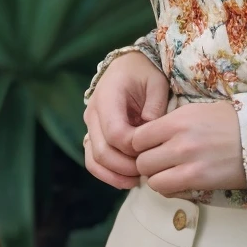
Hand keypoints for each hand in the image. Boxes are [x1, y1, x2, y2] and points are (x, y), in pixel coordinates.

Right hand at [83, 52, 170, 188]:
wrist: (129, 65)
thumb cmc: (145, 73)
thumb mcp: (156, 83)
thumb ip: (155, 107)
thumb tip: (151, 134)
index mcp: (107, 96)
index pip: (115, 132)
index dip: (133, 147)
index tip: (152, 149)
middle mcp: (93, 112)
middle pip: (102, 151)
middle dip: (125, 166)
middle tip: (148, 170)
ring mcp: (90, 125)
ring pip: (94, 159)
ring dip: (114, 174)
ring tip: (137, 181)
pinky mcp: (93, 134)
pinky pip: (93, 160)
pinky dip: (107, 174)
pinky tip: (126, 181)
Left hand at [130, 100, 246, 195]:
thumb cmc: (230, 122)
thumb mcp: (197, 111)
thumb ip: (172, 123)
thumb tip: (151, 137)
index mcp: (177, 119)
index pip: (138, 137)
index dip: (140, 145)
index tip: (149, 148)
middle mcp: (178, 139)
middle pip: (141, 160)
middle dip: (147, 164)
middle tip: (159, 163)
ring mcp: (187, 161)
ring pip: (151, 179)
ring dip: (157, 178)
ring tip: (170, 173)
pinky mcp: (197, 180)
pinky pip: (167, 190)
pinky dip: (169, 189)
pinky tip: (180, 181)